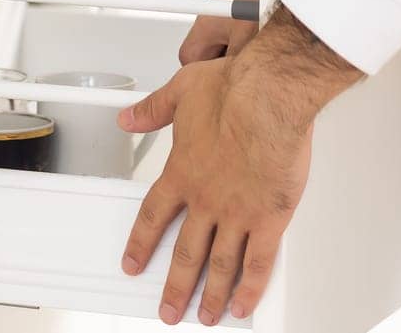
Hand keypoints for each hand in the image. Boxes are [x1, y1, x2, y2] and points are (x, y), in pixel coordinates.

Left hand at [120, 6, 362, 324]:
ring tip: (205, 315)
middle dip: (175, 286)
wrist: (270, 95)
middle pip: (185, 254)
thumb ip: (154, 109)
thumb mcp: (182, 91)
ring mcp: (237, 212)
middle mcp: (206, 199)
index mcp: (184, 172)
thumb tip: (130, 116)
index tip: (134, 262)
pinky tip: (244, 303)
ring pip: (219, 264)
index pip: (154, 217)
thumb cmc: (234, 90)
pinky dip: (251, 287)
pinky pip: (259, 261)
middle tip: (168, 308)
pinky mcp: (269, 217)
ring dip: (210, 294)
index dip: (142, 243)